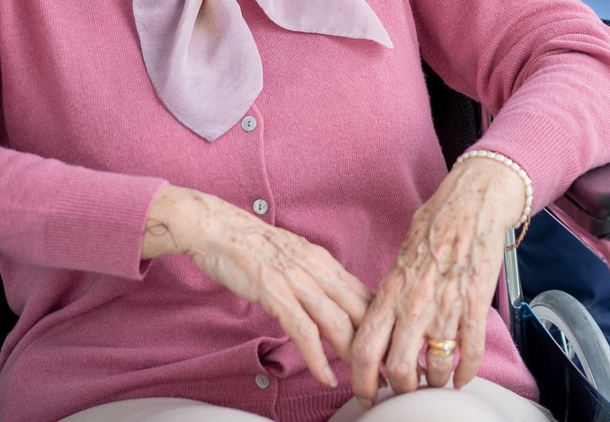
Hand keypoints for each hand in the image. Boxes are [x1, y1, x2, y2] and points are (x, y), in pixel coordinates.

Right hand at [142, 185, 371, 388]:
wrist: (218, 228)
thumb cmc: (252, 246)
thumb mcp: (295, 260)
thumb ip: (315, 283)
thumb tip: (333, 309)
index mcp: (325, 262)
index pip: (365, 294)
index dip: (381, 322)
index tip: (391, 346)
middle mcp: (318, 269)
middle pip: (359, 309)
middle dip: (375, 342)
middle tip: (385, 370)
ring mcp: (297, 281)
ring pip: (337, 322)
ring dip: (352, 355)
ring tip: (363, 380)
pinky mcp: (275, 293)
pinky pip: (303, 330)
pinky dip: (317, 358)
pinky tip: (326, 375)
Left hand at [347, 156, 529, 402]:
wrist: (471, 203)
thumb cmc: (435, 224)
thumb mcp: (399, 258)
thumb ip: (390, 294)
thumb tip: (381, 321)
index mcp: (391, 292)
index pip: (364, 349)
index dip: (361, 381)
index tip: (366, 392)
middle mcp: (415, 305)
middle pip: (399, 369)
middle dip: (401, 389)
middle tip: (404, 391)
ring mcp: (446, 307)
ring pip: (437, 366)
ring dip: (436, 381)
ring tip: (436, 381)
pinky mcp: (475, 305)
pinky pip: (471, 351)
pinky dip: (467, 372)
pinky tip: (464, 378)